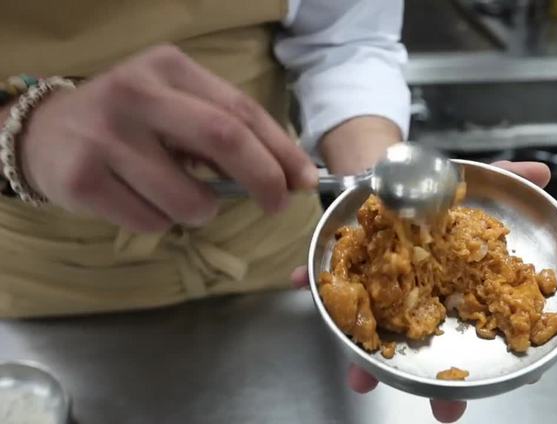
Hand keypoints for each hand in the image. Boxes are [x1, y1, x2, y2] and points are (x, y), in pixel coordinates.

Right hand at [18, 45, 317, 231]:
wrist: (45, 132)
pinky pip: (152, 221)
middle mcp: (136, 93)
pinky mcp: (82, 178)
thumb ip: (223, 130)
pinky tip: (140, 200)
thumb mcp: (174, 107)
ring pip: (189, 197)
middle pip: (223, 138)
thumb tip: (286, 174)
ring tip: (180, 197)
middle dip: (264, 179)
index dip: (281, 149)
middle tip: (277, 204)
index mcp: (168, 68)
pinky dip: (162, 223)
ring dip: (202, 212)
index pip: (240, 110)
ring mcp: (105, 136)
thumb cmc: (129, 122)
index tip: (304, 180)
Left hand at [291, 160, 550, 422]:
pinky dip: (313, 283)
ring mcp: (382, 294)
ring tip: (358, 377)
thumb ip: (510, 176)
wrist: (391, 171)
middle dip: (425, 388)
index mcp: (452, 289)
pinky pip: (328, 283)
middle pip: (423, 358)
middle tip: (438, 412)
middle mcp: (418, 301)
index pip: (466, 346)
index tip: (462, 404)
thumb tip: (542, 172)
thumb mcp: (476, 179)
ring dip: (362, 361)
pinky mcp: (349, 273)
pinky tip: (304, 282)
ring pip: (374, 340)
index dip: (466, 378)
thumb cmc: (437, 189)